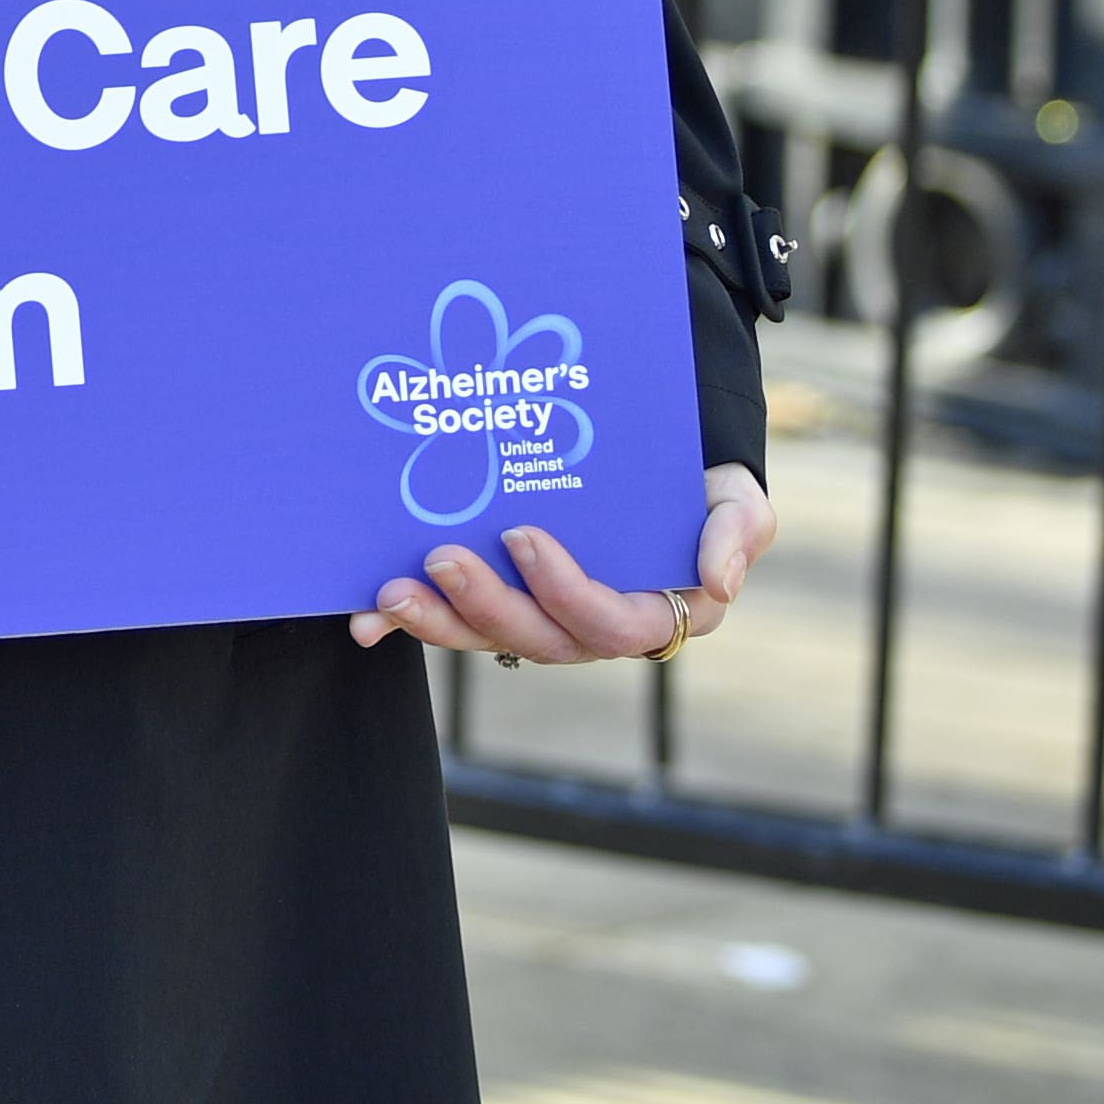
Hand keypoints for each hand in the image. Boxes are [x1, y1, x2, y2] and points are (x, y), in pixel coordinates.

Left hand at [350, 462, 779, 662]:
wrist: (654, 464)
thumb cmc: (700, 489)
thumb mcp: (738, 502)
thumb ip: (738, 534)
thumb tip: (717, 580)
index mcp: (653, 613)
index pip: (607, 620)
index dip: (563, 588)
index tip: (521, 535)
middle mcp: (590, 627)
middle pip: (536, 639)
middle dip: (485, 606)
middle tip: (440, 558)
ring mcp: (539, 617)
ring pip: (486, 636)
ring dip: (436, 621)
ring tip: (389, 593)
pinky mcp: (497, 599)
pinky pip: (453, 620)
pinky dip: (408, 622)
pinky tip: (364, 614)